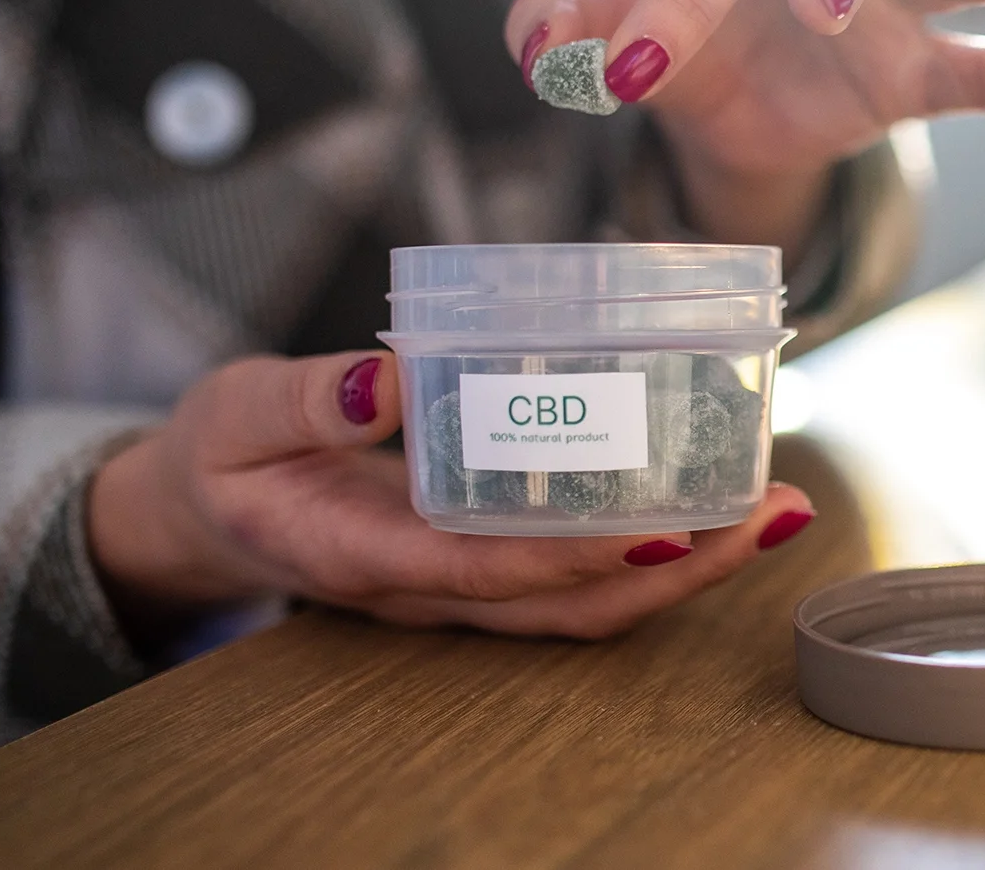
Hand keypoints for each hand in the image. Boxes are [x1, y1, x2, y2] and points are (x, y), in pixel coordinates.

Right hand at [87, 352, 812, 643]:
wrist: (209, 507)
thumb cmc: (226, 457)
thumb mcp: (235, 416)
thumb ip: (303, 402)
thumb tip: (386, 378)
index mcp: (368, 553)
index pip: (492, 570)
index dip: (584, 558)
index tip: (670, 530)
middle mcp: (431, 584)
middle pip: (573, 605)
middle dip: (683, 571)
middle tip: (774, 512)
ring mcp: (464, 582)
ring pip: (590, 600)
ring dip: (691, 564)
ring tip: (775, 509)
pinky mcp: (484, 557)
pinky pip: (580, 570)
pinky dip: (656, 542)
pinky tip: (715, 496)